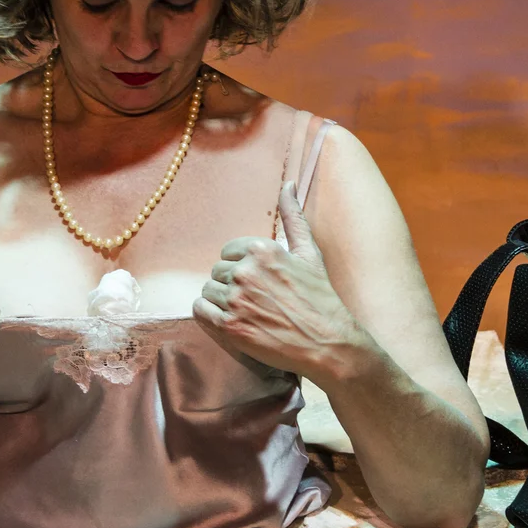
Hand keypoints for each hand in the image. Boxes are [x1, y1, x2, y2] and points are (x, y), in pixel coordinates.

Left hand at [193, 181, 370, 379]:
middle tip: (254, 300)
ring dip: (221, 301)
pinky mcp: (230, 327)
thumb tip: (287, 185)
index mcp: (262, 249)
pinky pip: (200, 311)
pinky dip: (209, 315)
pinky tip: (229, 319)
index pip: (228, 252)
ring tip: (245, 311)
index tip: (258, 282)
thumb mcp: (309, 252)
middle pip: (217, 272)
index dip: (241, 267)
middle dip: (231, 285)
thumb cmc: (320, 297)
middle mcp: (246, 272)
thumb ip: (293, 217)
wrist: (327, 342)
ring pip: (207, 291)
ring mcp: (236, 300)